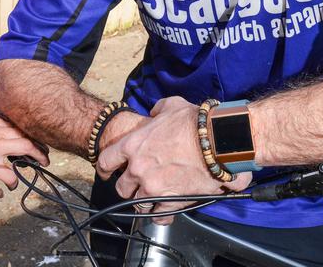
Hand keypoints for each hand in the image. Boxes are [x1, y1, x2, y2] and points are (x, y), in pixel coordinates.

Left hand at [97, 96, 250, 223]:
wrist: (217, 142)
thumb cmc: (194, 123)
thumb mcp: (170, 106)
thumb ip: (157, 111)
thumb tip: (154, 114)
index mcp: (133, 145)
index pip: (105, 161)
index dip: (104, 169)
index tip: (106, 173)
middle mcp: (138, 169)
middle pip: (121, 188)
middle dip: (128, 188)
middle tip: (137, 185)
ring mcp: (153, 187)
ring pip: (138, 205)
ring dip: (144, 203)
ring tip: (152, 199)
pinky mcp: (170, 201)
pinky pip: (158, 216)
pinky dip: (160, 216)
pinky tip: (164, 211)